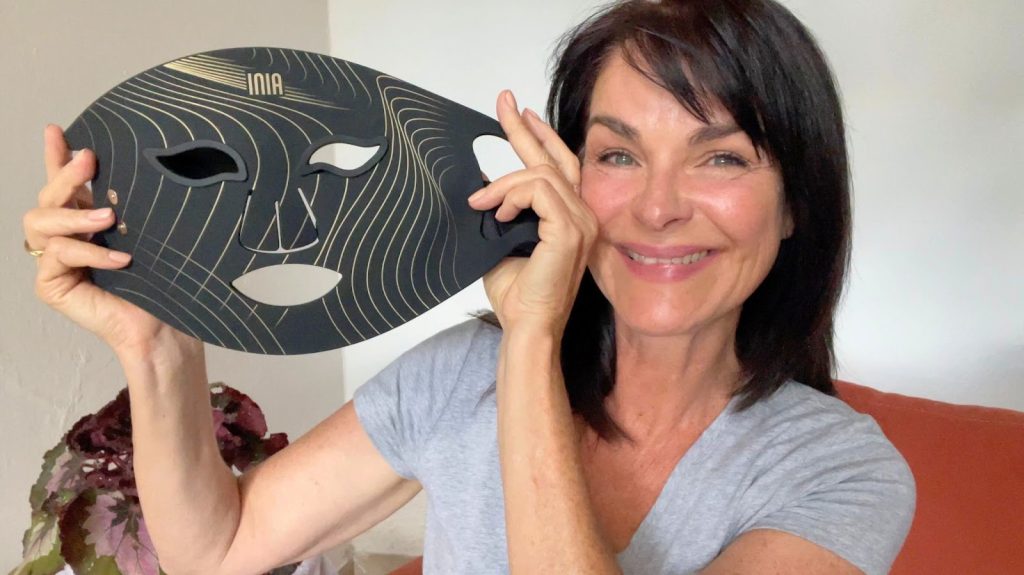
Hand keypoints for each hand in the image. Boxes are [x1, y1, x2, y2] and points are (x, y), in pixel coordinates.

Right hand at [23, 125, 195, 355]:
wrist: (165, 324)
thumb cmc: (162, 279)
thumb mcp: (148, 229)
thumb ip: (131, 202)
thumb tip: (145, 161)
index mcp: (85, 220)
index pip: (64, 183)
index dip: (56, 156)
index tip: (57, 129)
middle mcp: (65, 237)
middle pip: (47, 197)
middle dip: (65, 175)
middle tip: (89, 160)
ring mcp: (53, 261)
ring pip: (40, 222)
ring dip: (74, 216)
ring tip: (109, 219)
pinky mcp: (50, 285)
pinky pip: (57, 255)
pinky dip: (89, 253)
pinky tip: (120, 258)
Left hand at [469, 91, 596, 336]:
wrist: (525, 325)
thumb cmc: (517, 294)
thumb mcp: (500, 240)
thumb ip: (500, 210)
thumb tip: (479, 182)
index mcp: (569, 216)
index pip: (557, 166)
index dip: (536, 137)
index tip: (515, 114)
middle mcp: (582, 214)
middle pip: (555, 158)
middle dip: (524, 128)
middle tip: (502, 102)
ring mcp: (580, 221)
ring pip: (540, 173)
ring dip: (503, 183)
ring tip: (481, 202)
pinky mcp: (570, 229)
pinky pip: (539, 189)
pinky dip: (512, 195)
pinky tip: (498, 213)